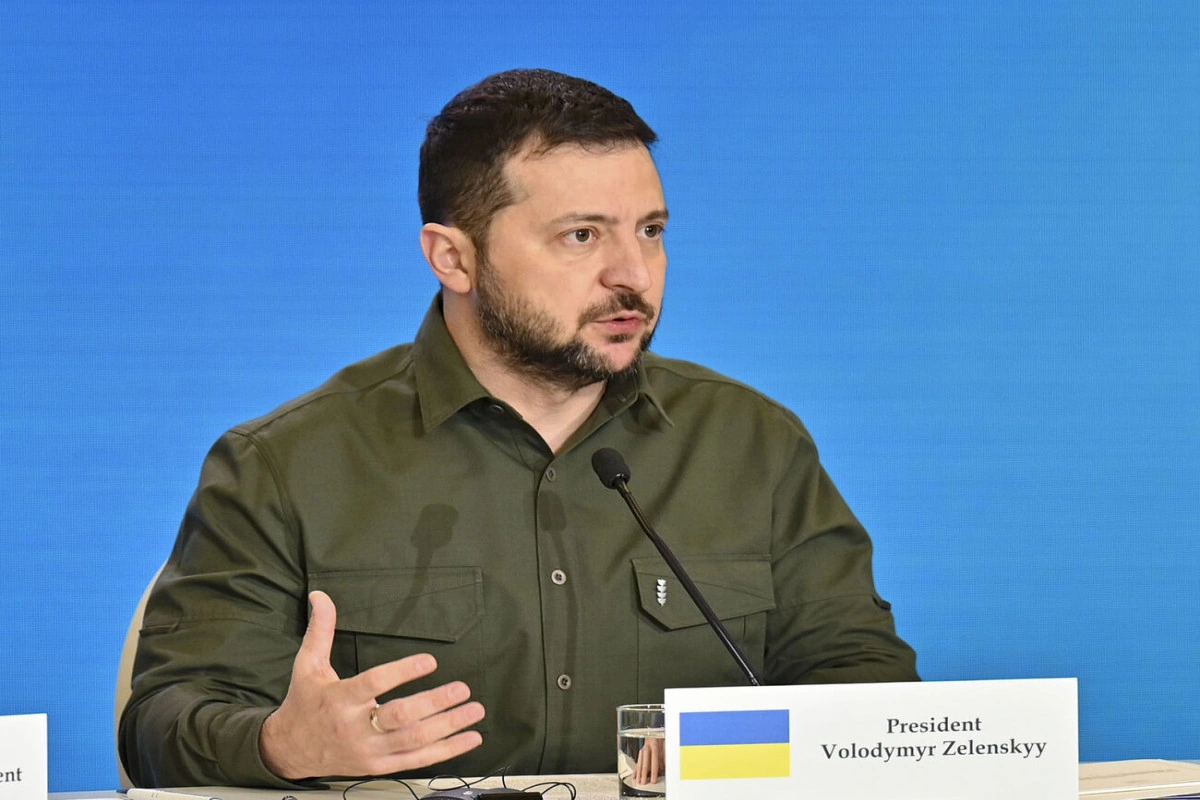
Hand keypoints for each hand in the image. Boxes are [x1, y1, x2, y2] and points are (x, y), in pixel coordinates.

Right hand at [259, 590, 484, 779]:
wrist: (290, 751)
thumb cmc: (304, 703)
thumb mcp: (307, 665)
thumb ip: (320, 630)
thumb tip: (320, 594)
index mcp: (340, 699)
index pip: (374, 684)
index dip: (402, 673)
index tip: (430, 660)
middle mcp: (356, 728)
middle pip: (400, 717)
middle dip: (433, 703)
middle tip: (461, 688)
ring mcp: (370, 751)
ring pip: (413, 740)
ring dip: (448, 726)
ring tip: (474, 709)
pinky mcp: (380, 766)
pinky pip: (418, 760)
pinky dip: (447, 750)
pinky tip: (470, 738)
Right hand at [634, 736, 664, 786]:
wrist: (655, 733)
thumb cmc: (662, 740)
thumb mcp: (666, 746)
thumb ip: (665, 756)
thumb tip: (666, 767)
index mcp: (654, 746)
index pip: (654, 761)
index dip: (654, 772)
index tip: (653, 780)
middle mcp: (646, 748)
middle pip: (645, 763)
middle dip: (644, 774)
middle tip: (643, 782)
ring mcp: (642, 750)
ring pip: (640, 763)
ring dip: (639, 773)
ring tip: (638, 781)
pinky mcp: (640, 753)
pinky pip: (637, 762)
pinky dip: (636, 769)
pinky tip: (634, 775)